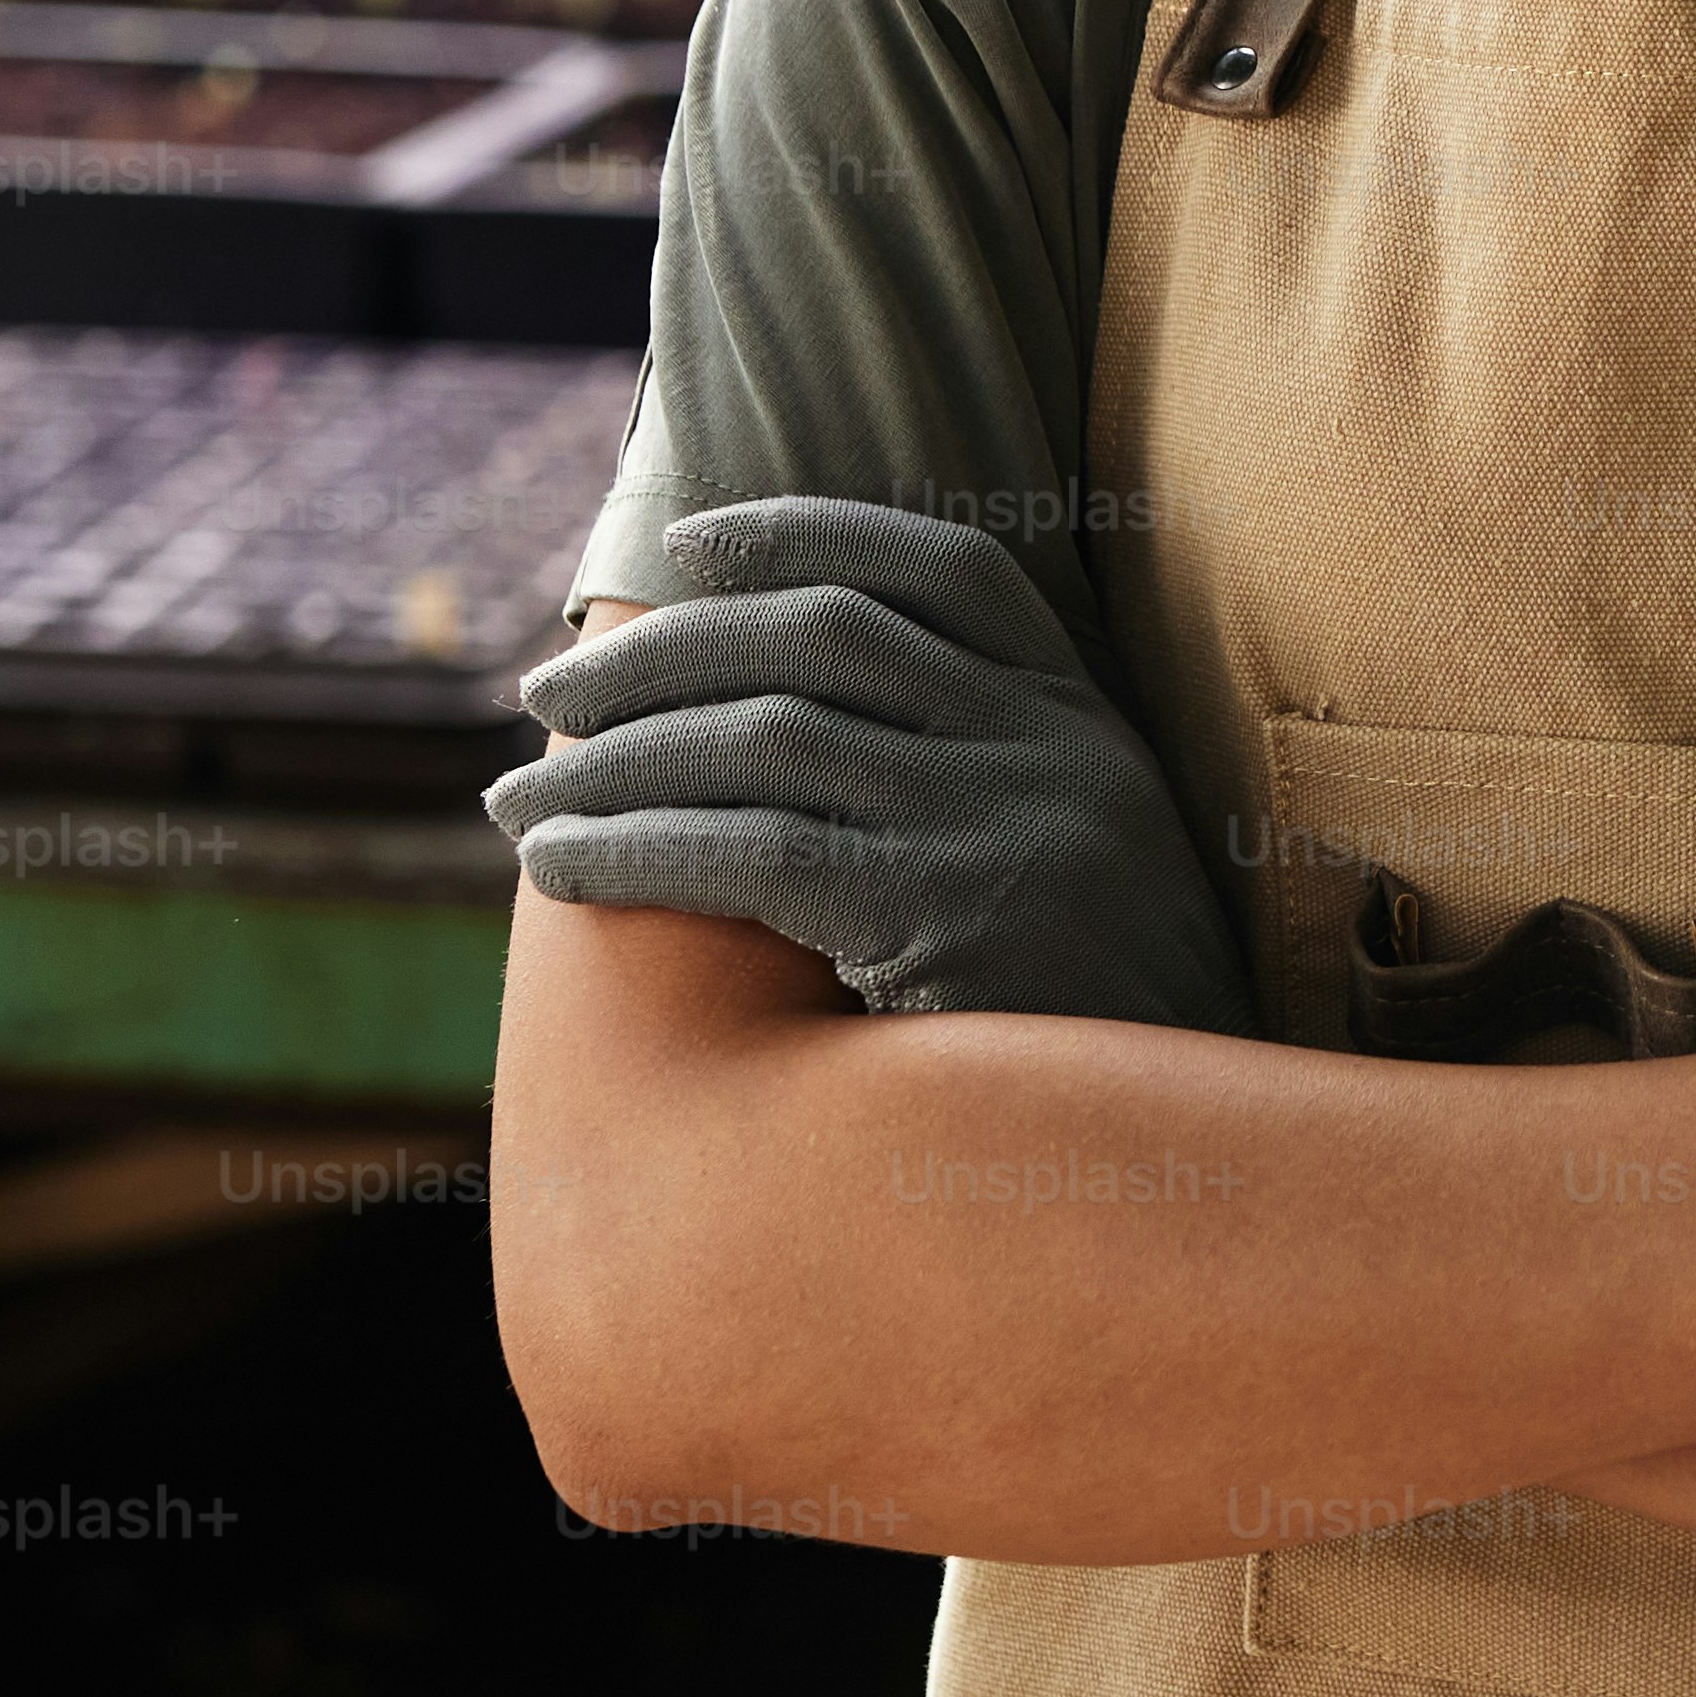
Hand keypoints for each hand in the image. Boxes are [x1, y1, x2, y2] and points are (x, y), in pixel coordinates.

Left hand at [488, 498, 1256, 1038]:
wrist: (1184, 1161)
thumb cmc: (1095, 1024)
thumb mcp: (1080, 861)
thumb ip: (986, 781)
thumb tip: (784, 727)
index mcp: (1084, 716)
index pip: (945, 567)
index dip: (808, 535)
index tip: (686, 551)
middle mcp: (1050, 744)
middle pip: (822, 634)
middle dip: (660, 654)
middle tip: (542, 698)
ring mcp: (1003, 823)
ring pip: (765, 735)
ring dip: (616, 761)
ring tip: (510, 805)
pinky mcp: (946, 919)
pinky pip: (755, 854)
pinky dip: (636, 849)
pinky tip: (558, 869)